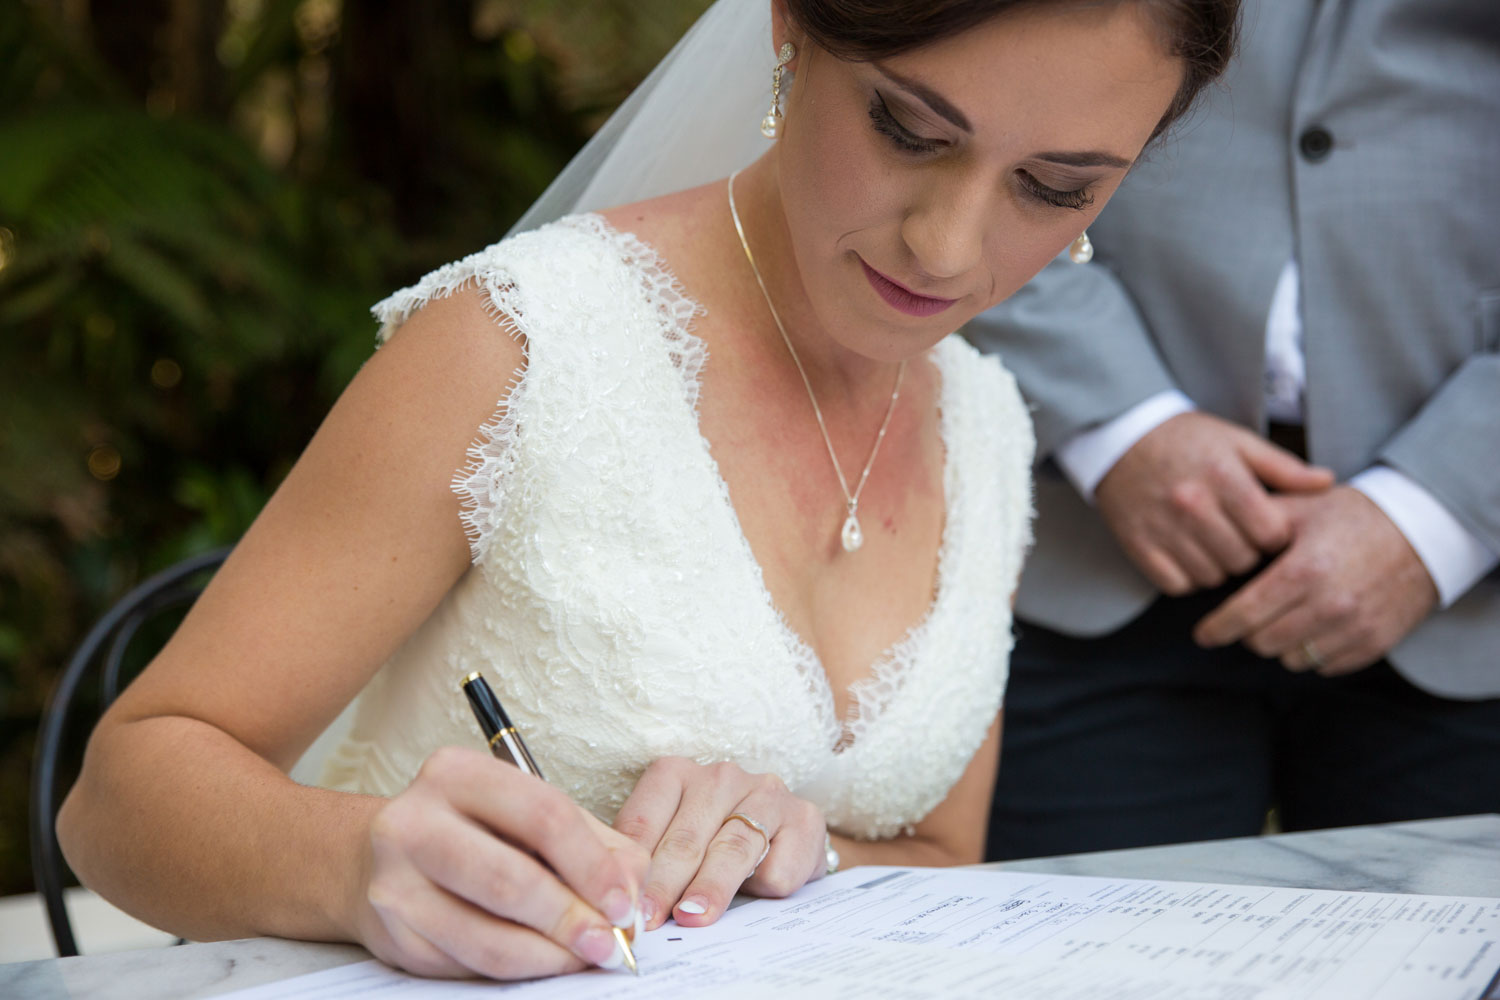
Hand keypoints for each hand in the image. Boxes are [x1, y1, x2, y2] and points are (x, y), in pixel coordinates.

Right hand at [350, 747, 648, 979]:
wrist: (377, 858)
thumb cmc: (473, 831)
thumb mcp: (530, 813)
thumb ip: (593, 843)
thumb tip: (631, 890)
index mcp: (457, 773)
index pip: (543, 816)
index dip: (593, 866)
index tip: (624, 902)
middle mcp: (415, 820)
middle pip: (511, 879)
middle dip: (572, 918)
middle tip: (609, 942)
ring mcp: (395, 881)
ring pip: (487, 936)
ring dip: (549, 956)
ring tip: (583, 957)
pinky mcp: (393, 934)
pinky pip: (468, 964)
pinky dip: (517, 969)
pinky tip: (542, 960)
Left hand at [614, 757, 826, 929]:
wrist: (783, 841)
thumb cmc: (713, 845)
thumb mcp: (672, 844)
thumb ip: (650, 865)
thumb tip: (625, 906)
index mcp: (676, 774)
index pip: (644, 821)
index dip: (633, 868)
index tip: (624, 905)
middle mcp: (720, 777)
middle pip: (686, 838)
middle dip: (665, 885)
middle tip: (649, 920)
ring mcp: (765, 793)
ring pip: (732, 847)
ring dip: (710, 887)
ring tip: (692, 916)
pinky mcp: (804, 818)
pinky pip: (778, 862)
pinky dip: (763, 889)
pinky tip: (756, 901)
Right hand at [1094, 412, 1335, 593]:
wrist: (1120, 439)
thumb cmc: (1185, 440)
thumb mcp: (1236, 441)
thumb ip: (1283, 467)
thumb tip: (1328, 483)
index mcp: (1222, 476)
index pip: (1270, 533)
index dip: (1275, 535)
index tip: (1265, 526)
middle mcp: (1192, 504)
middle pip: (1243, 560)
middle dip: (1247, 552)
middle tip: (1236, 534)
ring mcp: (1162, 528)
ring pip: (1212, 576)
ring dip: (1218, 566)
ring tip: (1211, 542)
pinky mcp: (1138, 546)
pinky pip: (1177, 584)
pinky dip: (1187, 576)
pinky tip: (1187, 553)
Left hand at [1194, 486, 1439, 674]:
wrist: (1424, 530)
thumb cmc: (1353, 517)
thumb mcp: (1301, 508)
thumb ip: (1254, 522)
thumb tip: (1210, 535)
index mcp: (1303, 570)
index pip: (1244, 615)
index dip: (1217, 628)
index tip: (1203, 634)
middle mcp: (1329, 605)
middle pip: (1263, 643)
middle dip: (1248, 631)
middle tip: (1252, 614)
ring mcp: (1355, 628)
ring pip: (1292, 659)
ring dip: (1281, 643)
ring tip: (1287, 617)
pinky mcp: (1375, 643)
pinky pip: (1325, 666)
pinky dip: (1313, 652)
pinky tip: (1315, 626)